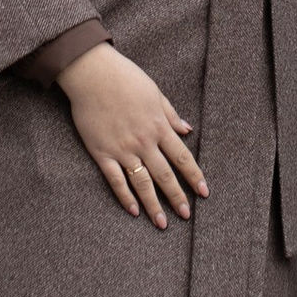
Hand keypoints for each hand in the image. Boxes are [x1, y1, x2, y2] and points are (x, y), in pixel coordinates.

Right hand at [59, 42, 208, 226]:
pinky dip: (125, 197)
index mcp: (158, 126)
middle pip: (165, 175)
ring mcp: (122, 149)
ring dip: (154, 205)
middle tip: (186, 215)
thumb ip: (171, 114)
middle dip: (177, 197)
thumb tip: (187, 129)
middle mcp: (144, 141)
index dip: (194, 176)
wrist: (92, 74)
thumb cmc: (125, 78)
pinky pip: (116, 180)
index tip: (203, 192)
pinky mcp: (102, 153)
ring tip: (162, 223)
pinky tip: (134, 211)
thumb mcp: (155, 93)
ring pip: (142, 183)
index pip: (182, 157)